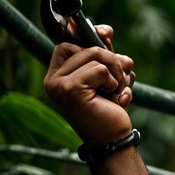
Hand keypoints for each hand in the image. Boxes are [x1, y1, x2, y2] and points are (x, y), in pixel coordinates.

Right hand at [43, 24, 134, 145]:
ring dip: (116, 72)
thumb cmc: (109, 114)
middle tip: (121, 78)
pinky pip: (100, 69)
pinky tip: (114, 99)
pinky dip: (113, 82)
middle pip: (84, 46)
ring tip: (118, 92)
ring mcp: (58, 84)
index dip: (89, 36)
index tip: (108, 34)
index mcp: (57, 76)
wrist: (114, 143)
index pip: (69, 42)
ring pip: (94, 54)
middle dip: (109, 58)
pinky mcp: (70, 89)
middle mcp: (53, 79)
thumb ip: (104, 57)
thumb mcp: (107, 80)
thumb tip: (107, 31)